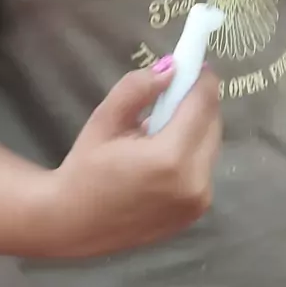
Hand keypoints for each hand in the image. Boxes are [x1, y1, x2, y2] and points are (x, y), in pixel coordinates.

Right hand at [48, 64, 221, 257]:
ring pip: (211, 145)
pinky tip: (165, 152)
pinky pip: (204, 167)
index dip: (202, 79)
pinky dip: (192, 152)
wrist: (73, 224)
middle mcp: (193, 182)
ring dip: (196, 127)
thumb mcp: (106, 119)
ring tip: (164, 125)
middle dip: (199, 102)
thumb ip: (138, 88)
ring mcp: (198, 202)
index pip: (202, 104)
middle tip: (176, 90)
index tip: (195, 63)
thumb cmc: (85, 169)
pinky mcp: (196, 213)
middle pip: (212, 124)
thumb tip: (171, 69)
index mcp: (170, 158)